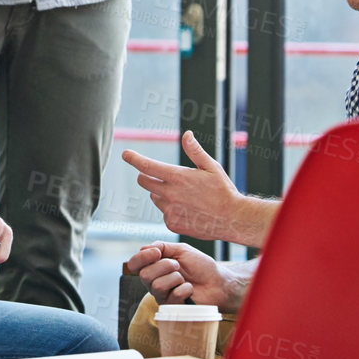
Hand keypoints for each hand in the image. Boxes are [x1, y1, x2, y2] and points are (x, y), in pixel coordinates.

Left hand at [122, 130, 242, 241]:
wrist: (232, 219)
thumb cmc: (223, 190)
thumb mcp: (211, 167)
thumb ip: (195, 151)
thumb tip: (186, 134)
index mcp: (178, 177)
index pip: (147, 166)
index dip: (134, 159)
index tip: (125, 154)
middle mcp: (170, 194)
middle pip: (144, 182)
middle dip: (146, 176)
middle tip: (159, 176)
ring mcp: (170, 211)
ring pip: (155, 197)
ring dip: (161, 194)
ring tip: (184, 195)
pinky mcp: (172, 224)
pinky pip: (164, 212)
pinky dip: (170, 209)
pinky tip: (187, 209)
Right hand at [125, 242, 252, 312]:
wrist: (218, 282)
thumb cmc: (201, 266)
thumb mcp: (181, 250)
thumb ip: (163, 246)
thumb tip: (143, 248)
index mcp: (154, 267)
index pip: (134, 264)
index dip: (141, 257)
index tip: (157, 252)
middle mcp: (154, 282)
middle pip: (144, 275)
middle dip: (163, 266)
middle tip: (177, 265)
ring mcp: (162, 296)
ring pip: (156, 286)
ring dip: (175, 278)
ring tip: (185, 278)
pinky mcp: (173, 308)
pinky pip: (172, 296)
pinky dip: (185, 289)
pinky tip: (190, 289)